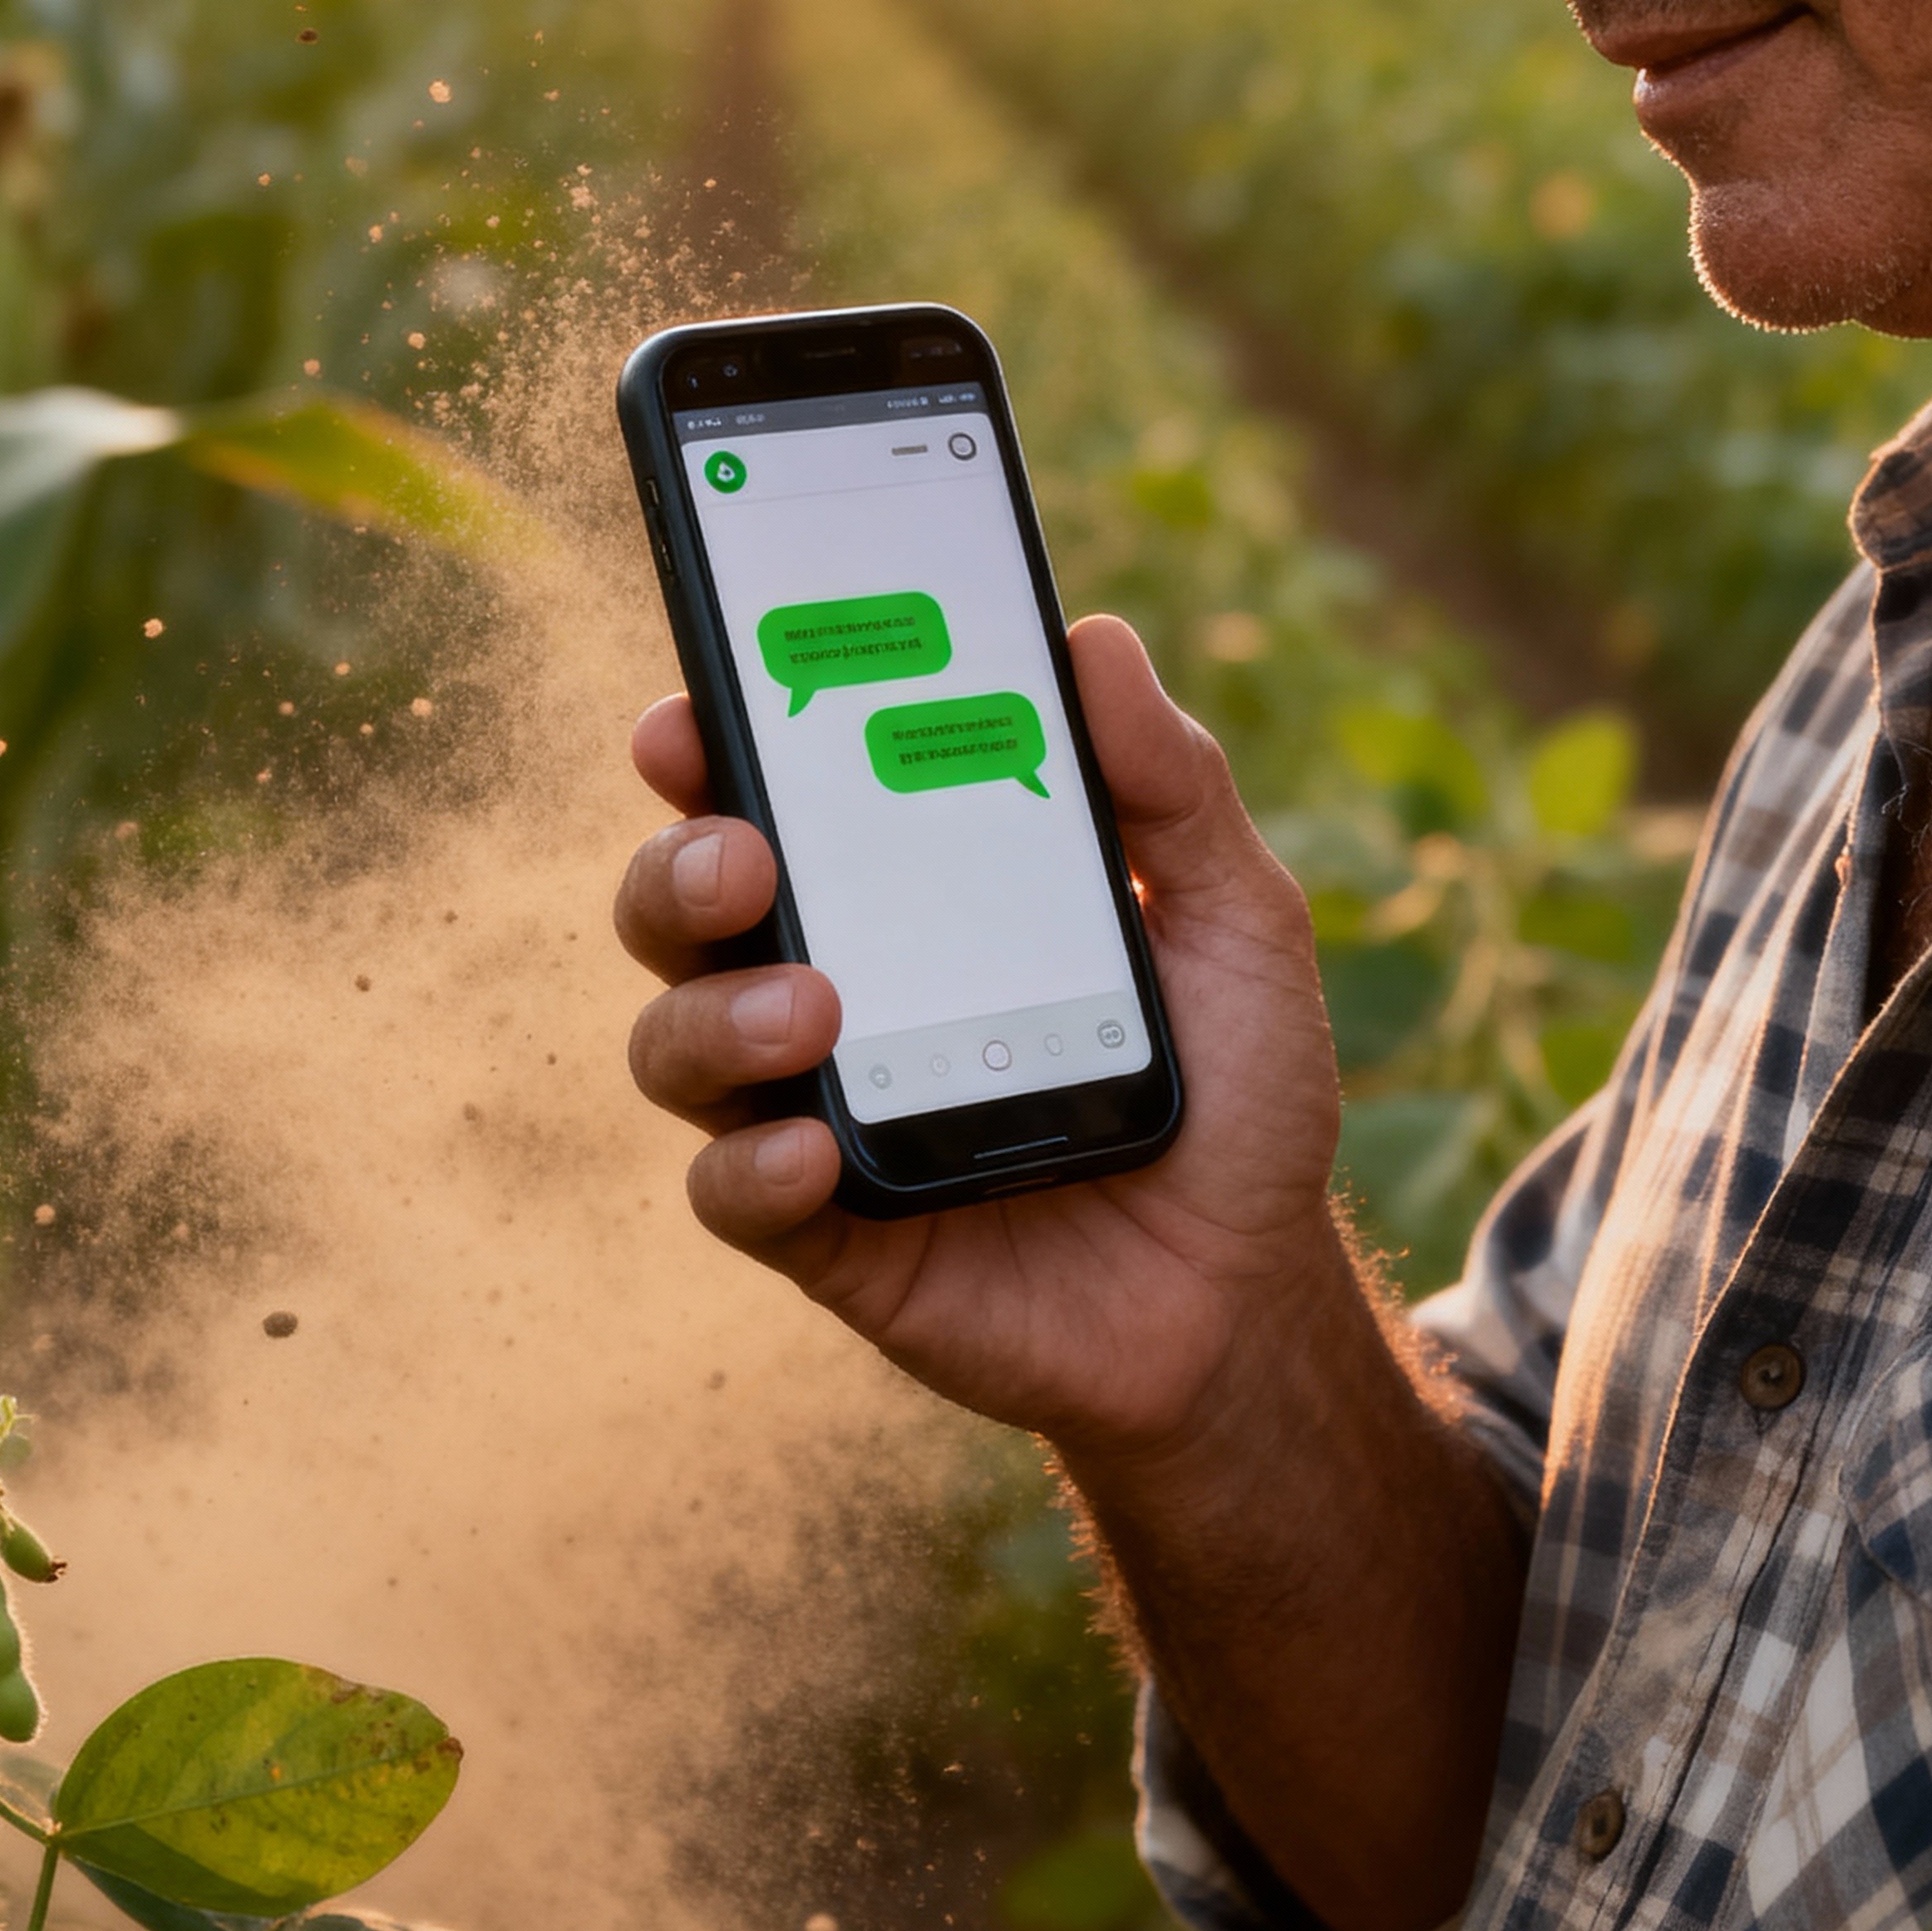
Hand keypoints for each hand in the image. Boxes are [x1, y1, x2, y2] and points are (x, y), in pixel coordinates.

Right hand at [615, 615, 1354, 1463]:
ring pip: (677, 1041)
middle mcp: (836, 988)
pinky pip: (735, 1195)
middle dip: (679, 864)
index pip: (777, 794)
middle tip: (744, 851)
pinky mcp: (833, 1235)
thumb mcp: (1236, 919)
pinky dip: (750, 1167)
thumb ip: (1174, 786)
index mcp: (910, 892)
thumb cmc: (1235, 1089)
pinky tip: (808, 1149)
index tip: (697, 702)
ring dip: (712, 1011)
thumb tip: (1096, 640)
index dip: (712, 741)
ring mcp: (820, 1111)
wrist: (1254, 1290)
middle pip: (686, 905)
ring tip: (809, 1007)